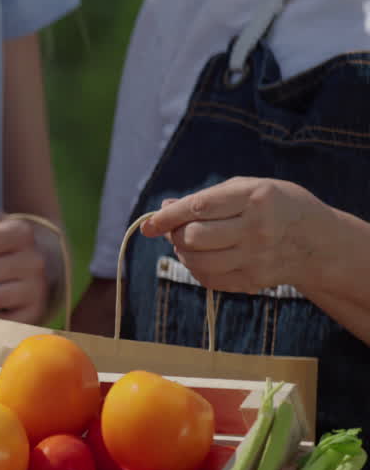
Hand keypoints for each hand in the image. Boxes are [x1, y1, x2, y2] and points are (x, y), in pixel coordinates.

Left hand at [141, 177, 330, 294]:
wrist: (318, 242)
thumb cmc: (276, 206)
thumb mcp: (249, 188)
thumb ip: (207, 197)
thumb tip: (165, 208)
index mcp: (256, 198)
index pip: (199, 207)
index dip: (168, 216)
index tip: (150, 223)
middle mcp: (257, 229)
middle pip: (194, 237)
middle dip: (175, 234)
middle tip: (176, 230)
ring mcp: (256, 258)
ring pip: (197, 261)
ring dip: (182, 252)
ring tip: (187, 243)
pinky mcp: (253, 280)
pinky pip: (209, 279)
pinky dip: (195, 268)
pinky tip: (201, 257)